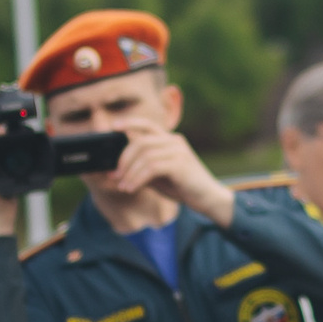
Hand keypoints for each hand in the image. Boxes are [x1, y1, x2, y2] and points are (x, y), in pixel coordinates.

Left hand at [106, 126, 235, 227]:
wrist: (208, 199)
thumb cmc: (182, 187)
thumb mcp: (158, 176)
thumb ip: (142, 168)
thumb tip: (117, 169)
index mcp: (170, 140)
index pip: (148, 125)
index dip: (131, 122)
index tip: (114, 126)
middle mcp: (174, 142)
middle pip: (141, 142)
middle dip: (124, 160)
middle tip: (115, 176)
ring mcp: (178, 151)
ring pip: (144, 157)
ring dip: (130, 174)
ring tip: (123, 187)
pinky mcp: (180, 164)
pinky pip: (151, 168)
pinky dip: (137, 179)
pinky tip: (132, 189)